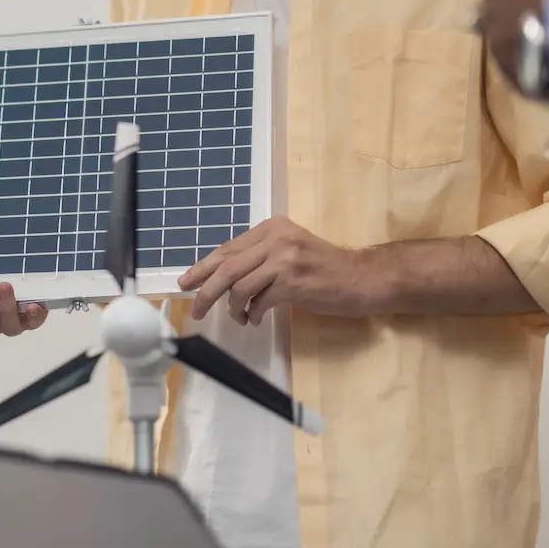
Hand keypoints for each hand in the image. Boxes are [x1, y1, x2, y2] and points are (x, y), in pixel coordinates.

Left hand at [177, 217, 374, 324]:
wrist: (362, 278)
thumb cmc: (324, 269)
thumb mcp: (288, 252)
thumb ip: (258, 258)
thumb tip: (220, 278)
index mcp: (271, 227)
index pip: (228, 249)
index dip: (203, 268)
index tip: (186, 283)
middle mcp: (276, 238)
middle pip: (227, 267)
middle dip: (207, 291)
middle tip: (196, 310)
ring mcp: (285, 259)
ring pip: (240, 285)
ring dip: (233, 307)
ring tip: (238, 317)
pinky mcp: (294, 282)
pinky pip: (260, 301)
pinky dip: (252, 313)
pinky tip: (255, 319)